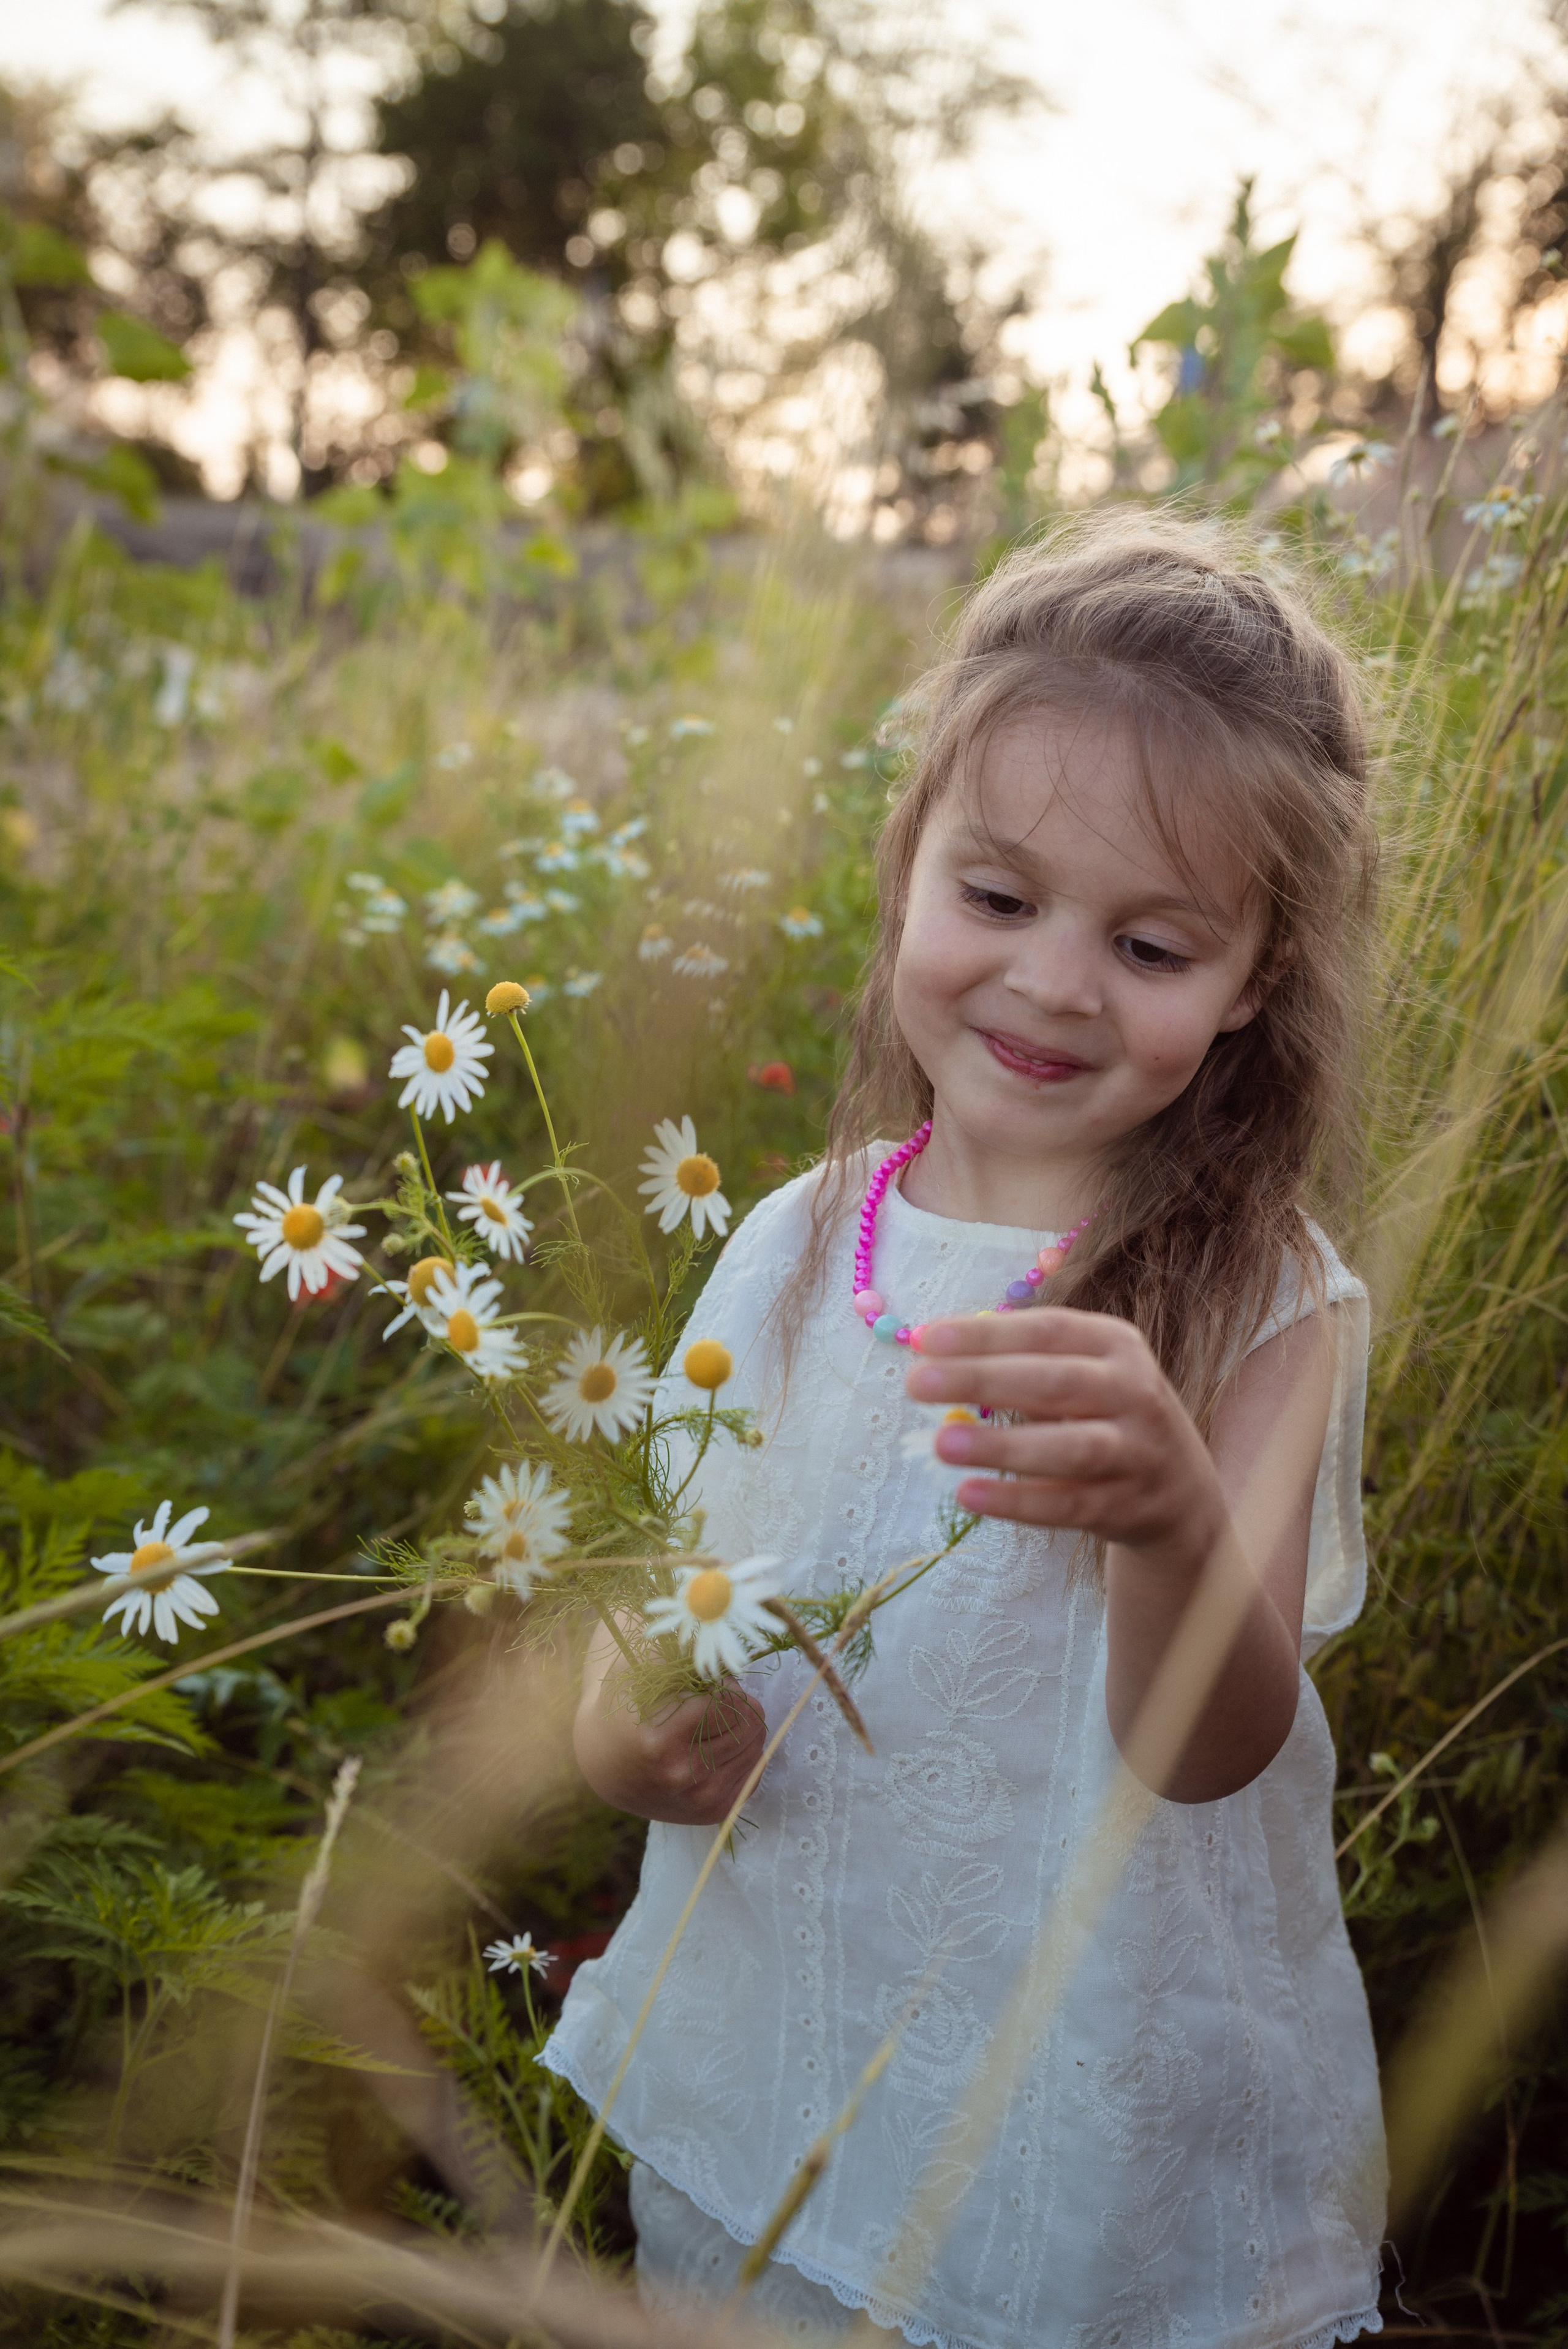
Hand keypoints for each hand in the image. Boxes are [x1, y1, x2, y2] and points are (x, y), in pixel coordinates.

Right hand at [573, 1623, 766, 1824]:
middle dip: (739, 1703)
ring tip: (715, 1721)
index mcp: (659, 1741)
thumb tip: (715, 1618)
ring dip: (744, 1726)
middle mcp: (681, 1777)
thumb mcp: (636, 1669)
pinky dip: (744, 1752)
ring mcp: (699, 1801)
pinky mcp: (713, 1814)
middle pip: (748, 1725)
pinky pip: (755, 1772)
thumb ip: (674, 1648)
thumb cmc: (626, 1707)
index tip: (708, 1682)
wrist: (607, 1766)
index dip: (722, 1685)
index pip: (726, 1703)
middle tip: (716, 1699)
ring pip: (757, 1747)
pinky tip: (719, 1746)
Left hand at [905, 1307, 1225, 1563]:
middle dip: (983, 1380)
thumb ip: (1019, 1362)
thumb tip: (933, 1354)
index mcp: (1116, 1345)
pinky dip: (1018, 1501)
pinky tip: (970, 1494)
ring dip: (1003, 1445)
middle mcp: (1135, 1391)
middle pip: (1055, 1382)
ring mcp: (1137, 1451)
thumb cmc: (1104, 1415)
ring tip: (942, 1444)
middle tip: (918, 1383)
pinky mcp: (1128, 1505)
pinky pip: (1068, 1504)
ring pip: (1070, 1447)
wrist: (1180, 1489)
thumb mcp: (1082, 1373)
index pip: (1047, 1330)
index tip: (925, 1339)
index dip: (986, 1334)